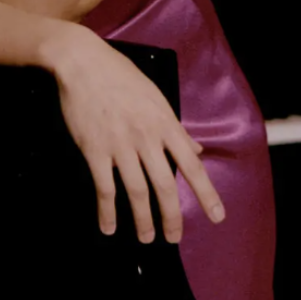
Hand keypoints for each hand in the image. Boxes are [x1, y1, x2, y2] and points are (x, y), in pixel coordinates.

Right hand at [45, 25, 224, 243]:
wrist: (82, 62)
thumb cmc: (120, 76)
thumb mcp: (155, 97)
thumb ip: (176, 127)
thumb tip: (197, 149)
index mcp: (164, 122)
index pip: (191, 164)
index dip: (206, 193)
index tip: (217, 217)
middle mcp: (146, 137)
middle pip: (165, 185)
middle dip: (172, 217)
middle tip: (173, 238)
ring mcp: (119, 144)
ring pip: (137, 191)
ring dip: (143, 219)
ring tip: (146, 237)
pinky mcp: (94, 149)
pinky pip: (104, 187)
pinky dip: (107, 211)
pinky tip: (108, 226)